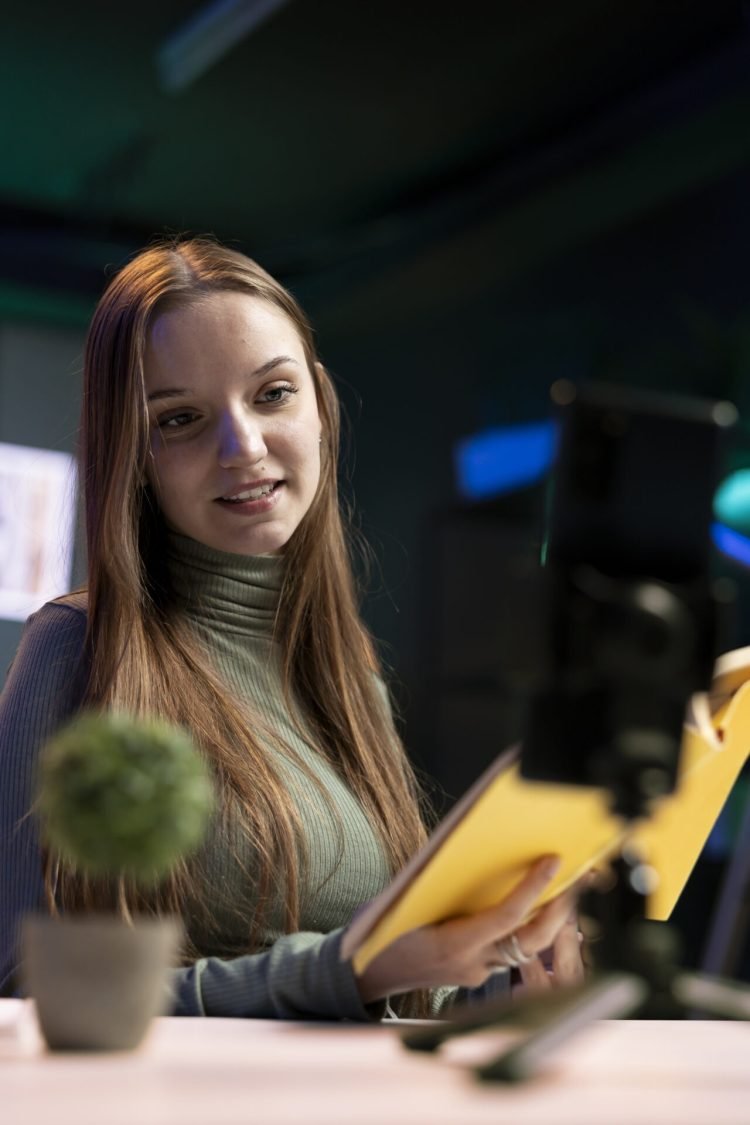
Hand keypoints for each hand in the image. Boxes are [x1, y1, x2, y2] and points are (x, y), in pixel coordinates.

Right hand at [356, 854, 578, 1003]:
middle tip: (574, 878)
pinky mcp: (477, 975)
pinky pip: (511, 953)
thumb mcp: (402, 900)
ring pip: (526, 950)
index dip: (533, 888)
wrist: (366, 974)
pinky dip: (524, 929)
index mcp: (452, 945)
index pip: (505, 916)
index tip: (553, 862)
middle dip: (558, 910)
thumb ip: (435, 880)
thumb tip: (467, 850)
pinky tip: (532, 909)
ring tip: (563, 890)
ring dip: (548, 921)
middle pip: (531, 940)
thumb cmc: (380, 932)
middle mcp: (470, 965)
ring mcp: (476, 974)